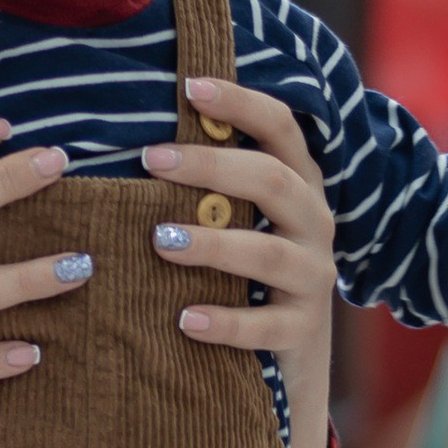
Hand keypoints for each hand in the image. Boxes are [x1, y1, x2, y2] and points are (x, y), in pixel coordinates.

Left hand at [142, 75, 337, 447]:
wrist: (287, 361)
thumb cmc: (243, 274)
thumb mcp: (237, 219)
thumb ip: (208, 183)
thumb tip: (134, 136)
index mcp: (298, 184)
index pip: (281, 128)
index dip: (241, 103)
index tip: (190, 87)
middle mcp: (314, 223)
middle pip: (273, 181)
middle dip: (212, 166)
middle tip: (150, 160)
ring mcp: (313, 278)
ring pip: (270, 254)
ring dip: (214, 244)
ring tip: (160, 241)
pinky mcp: (301, 330)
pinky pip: (266, 326)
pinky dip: (225, 323)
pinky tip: (183, 320)